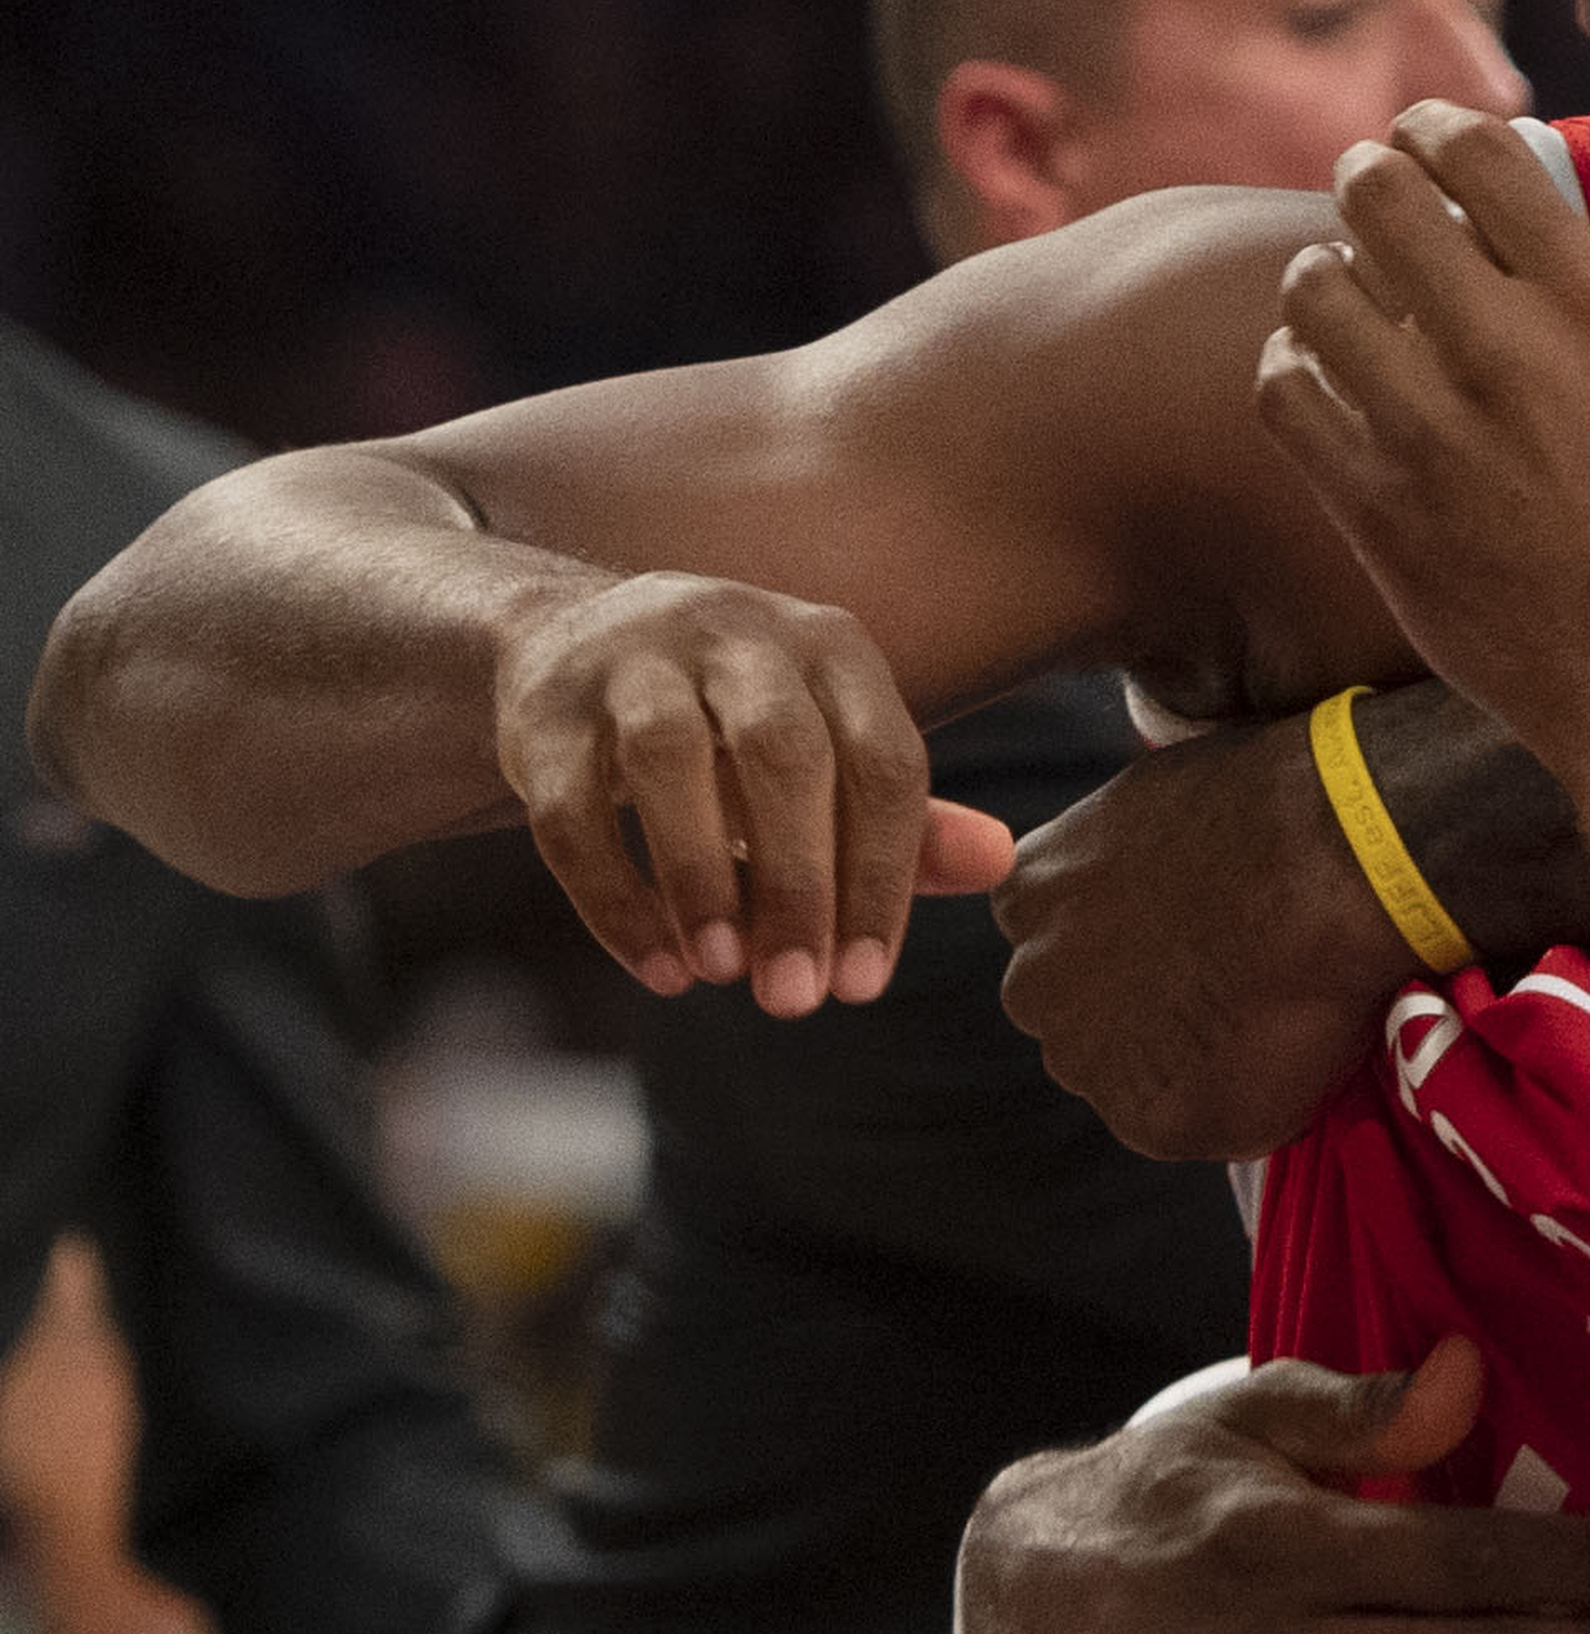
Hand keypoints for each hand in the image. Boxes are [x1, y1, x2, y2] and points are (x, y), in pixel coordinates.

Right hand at [487, 568, 1011, 1014]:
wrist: (573, 644)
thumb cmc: (736, 727)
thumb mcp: (829, 754)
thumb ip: (905, 818)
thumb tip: (1002, 863)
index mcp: (832, 647)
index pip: (882, 762)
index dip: (882, 878)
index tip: (863, 984)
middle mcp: (738, 635)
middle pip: (781, 754)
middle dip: (797, 884)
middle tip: (797, 998)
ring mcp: (632, 660)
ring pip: (668, 761)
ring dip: (700, 878)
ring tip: (722, 973)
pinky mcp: (544, 709)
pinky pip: (571, 807)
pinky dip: (613, 896)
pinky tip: (658, 967)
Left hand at [999, 713, 1421, 1163]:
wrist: (1332, 856)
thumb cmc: (1265, 802)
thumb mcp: (1146, 803)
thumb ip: (1114, 863)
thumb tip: (1152, 888)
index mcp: (1026, 898)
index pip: (1065, 946)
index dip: (1140, 943)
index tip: (1198, 928)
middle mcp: (1034, 988)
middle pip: (1089, 1019)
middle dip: (1149, 1008)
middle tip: (1237, 973)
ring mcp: (1090, 1063)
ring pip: (1143, 1077)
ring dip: (1195, 1058)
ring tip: (1275, 1002)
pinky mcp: (1157, 1123)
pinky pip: (1205, 1126)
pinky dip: (1252, 1100)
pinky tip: (1295, 1038)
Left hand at [1256, 105, 1589, 783]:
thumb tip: (1534, 239)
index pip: (1486, 157)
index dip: (1437, 128)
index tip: (1421, 138)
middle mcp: (1508, 353)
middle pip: (1384, 200)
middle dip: (1365, 178)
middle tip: (1364, 191)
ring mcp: (1430, 428)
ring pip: (1315, 287)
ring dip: (1320, 276)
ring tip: (1336, 292)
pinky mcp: (1373, 502)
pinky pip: (1283, 390)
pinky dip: (1290, 368)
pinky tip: (1315, 379)